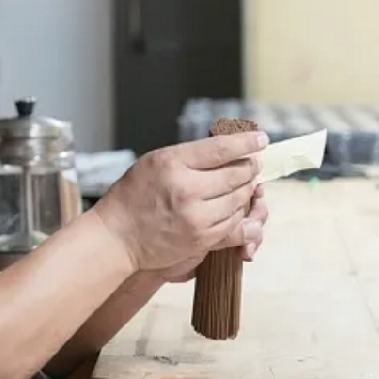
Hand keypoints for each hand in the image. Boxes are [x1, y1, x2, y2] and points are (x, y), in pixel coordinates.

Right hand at [93, 131, 267, 274]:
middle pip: (236, 175)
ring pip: (239, 199)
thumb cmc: (132, 196)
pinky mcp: (202, 239)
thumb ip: (188, 155)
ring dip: (246, 191)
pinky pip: (234, 224)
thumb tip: (226, 147)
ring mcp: (196, 217)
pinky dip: (240, 214)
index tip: (261, 139)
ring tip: (244, 184)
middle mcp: (186, 189)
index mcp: (172, 163)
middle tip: (253, 163)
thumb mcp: (154, 161)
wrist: (118, 236)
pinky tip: (236, 207)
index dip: (246, 142)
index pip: (221, 149)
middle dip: (249, 168)